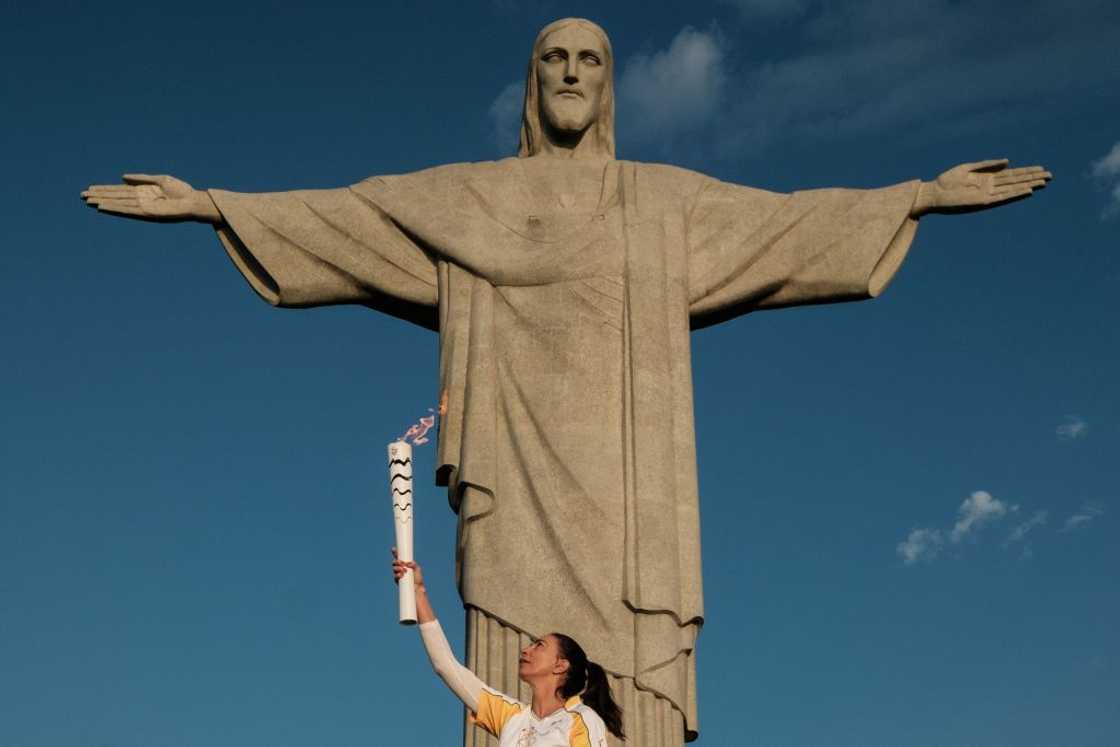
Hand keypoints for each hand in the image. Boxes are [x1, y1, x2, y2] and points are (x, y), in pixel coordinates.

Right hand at [81, 174, 221, 223]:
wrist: (194, 201)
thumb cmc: (182, 191)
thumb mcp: (160, 180)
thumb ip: (141, 178)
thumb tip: (122, 177)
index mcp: (143, 192)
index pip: (120, 191)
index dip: (105, 190)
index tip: (90, 188)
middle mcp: (141, 200)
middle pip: (116, 197)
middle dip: (100, 196)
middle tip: (82, 195)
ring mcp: (143, 208)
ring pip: (118, 204)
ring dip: (103, 202)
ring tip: (88, 201)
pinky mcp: (147, 214)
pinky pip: (128, 211)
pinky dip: (115, 209)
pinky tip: (103, 207)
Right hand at [391, 547, 424, 589]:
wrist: (417, 588)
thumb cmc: (417, 578)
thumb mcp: (417, 569)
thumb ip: (413, 565)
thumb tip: (408, 563)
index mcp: (405, 564)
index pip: (399, 557)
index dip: (396, 553)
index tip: (393, 549)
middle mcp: (400, 568)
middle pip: (395, 562)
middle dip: (396, 561)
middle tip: (401, 563)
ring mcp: (398, 574)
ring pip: (394, 568)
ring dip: (398, 568)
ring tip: (403, 570)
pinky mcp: (397, 580)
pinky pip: (395, 576)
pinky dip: (398, 575)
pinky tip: (401, 575)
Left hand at [913, 159, 1051, 216]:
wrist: (933, 193)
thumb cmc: (946, 181)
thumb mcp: (968, 168)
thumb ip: (987, 164)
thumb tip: (1008, 161)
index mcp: (987, 178)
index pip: (1011, 174)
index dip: (1026, 172)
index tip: (1041, 169)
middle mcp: (990, 187)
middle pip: (1016, 181)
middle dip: (1032, 178)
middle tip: (1050, 175)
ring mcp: (988, 195)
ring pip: (1013, 189)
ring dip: (1028, 186)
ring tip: (1044, 182)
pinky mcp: (983, 202)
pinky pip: (1003, 198)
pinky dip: (1015, 194)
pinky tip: (1027, 190)